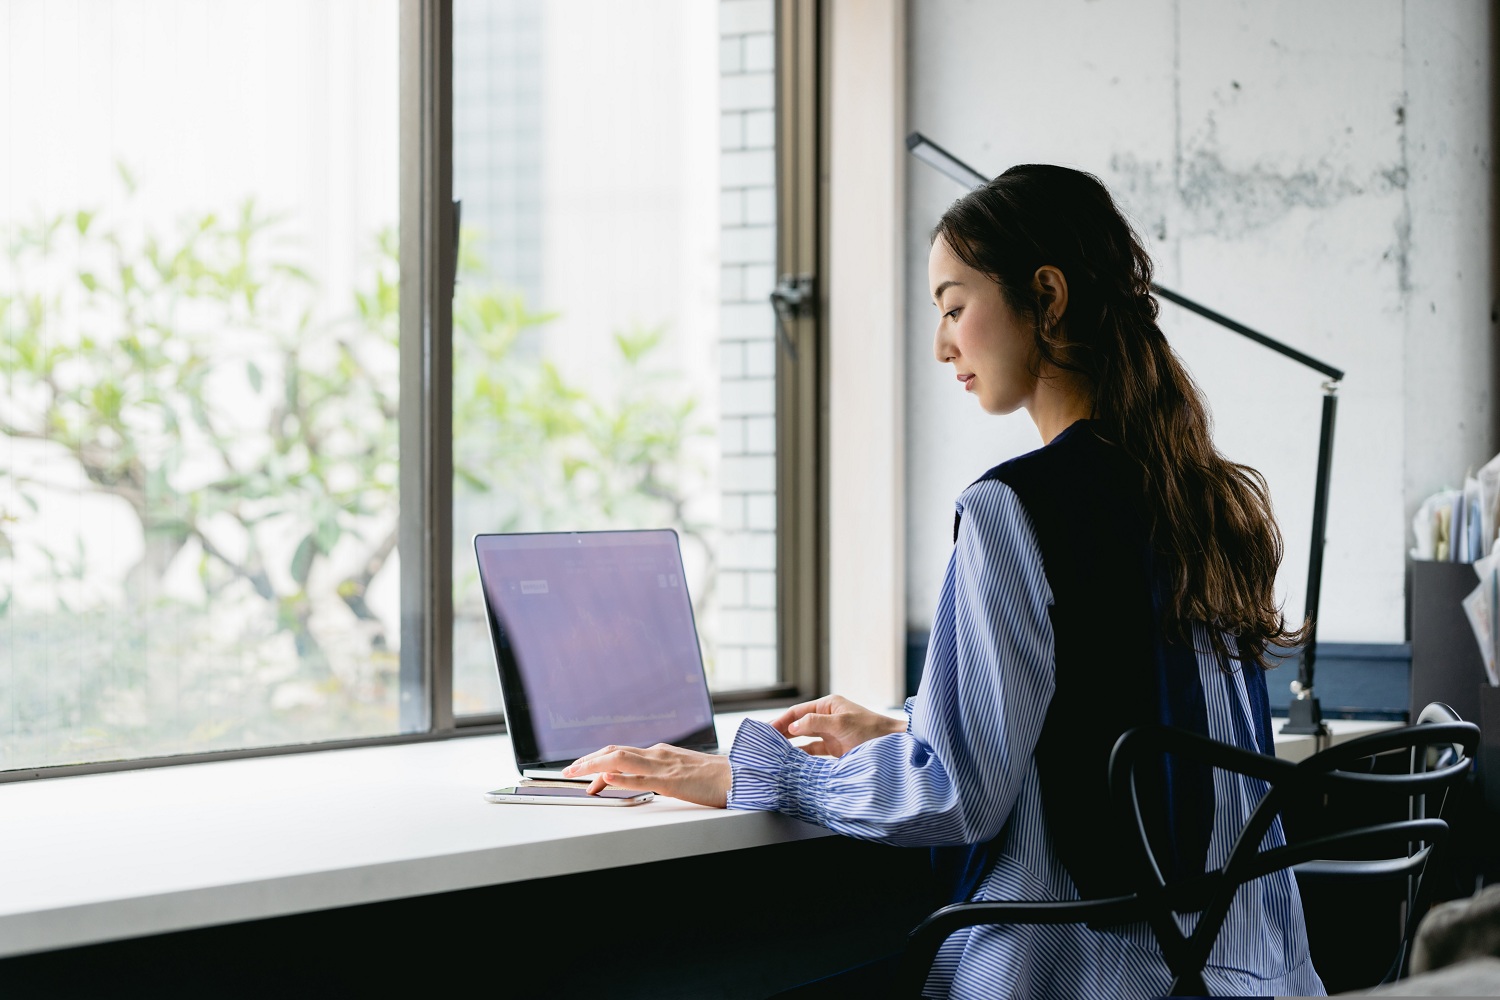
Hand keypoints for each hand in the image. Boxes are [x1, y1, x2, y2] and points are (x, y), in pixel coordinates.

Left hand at [562, 743, 730, 807]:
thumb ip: (663, 772)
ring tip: (575, 772)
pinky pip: (641, 779)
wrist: (741, 776)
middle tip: (568, 771)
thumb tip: (645, 778)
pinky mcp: (671, 782)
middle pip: (614, 751)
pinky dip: (621, 778)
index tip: (584, 772)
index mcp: (660, 752)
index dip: (598, 761)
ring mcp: (663, 767)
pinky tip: (607, 779)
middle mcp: (658, 754)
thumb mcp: (684, 771)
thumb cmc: (717, 777)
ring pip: (621, 760)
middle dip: (588, 760)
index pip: (621, 753)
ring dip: (594, 765)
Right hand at [768, 695, 904, 756]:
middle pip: (799, 724)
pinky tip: (792, 761)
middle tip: (764, 742)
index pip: (798, 712)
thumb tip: (792, 727)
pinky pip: (814, 752)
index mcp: (828, 706)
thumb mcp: (841, 723)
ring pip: (804, 739)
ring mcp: (831, 735)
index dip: (781, 720)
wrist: (893, 747)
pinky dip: (803, 756)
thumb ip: (815, 723)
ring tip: (773, 752)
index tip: (766, 730)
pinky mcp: (836, 750)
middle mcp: (828, 718)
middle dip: (782, 732)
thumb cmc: (871, 730)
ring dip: (790, 745)